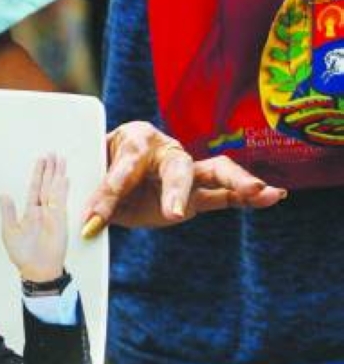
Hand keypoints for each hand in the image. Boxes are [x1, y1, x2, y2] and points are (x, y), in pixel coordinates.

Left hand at [0, 152, 68, 280]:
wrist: (37, 270)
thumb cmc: (23, 254)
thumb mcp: (10, 231)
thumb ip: (8, 212)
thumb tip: (3, 195)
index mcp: (30, 212)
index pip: (35, 188)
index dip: (38, 174)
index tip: (41, 161)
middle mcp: (42, 210)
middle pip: (47, 184)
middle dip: (49, 169)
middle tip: (52, 153)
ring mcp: (52, 214)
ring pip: (55, 189)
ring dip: (57, 174)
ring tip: (60, 159)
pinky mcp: (60, 220)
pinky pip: (61, 201)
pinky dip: (62, 189)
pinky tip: (64, 178)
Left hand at [81, 123, 287, 234]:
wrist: (112, 172)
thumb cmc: (103, 166)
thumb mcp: (95, 178)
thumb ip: (97, 197)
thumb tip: (88, 225)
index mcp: (135, 138)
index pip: (125, 166)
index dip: (108, 194)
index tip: (93, 221)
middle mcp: (165, 150)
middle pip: (176, 166)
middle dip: (176, 190)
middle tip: (174, 213)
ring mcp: (186, 171)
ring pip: (214, 172)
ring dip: (236, 182)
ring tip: (258, 190)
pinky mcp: (198, 192)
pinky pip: (226, 194)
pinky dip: (249, 197)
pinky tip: (275, 196)